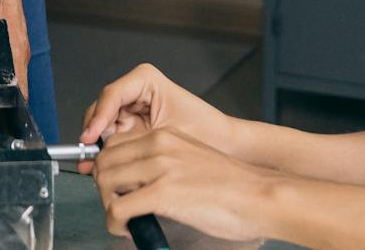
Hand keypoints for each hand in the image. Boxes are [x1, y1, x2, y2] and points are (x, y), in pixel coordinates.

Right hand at [80, 63, 230, 152]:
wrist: (226, 144)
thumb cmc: (206, 133)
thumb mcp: (165, 135)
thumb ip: (133, 141)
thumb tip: (103, 154)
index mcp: (145, 79)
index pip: (111, 95)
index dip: (97, 118)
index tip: (90, 138)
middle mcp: (136, 90)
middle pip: (102, 109)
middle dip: (94, 134)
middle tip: (90, 158)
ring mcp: (133, 107)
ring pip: (103, 124)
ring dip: (99, 146)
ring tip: (94, 167)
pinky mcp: (134, 124)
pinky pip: (114, 136)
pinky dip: (108, 151)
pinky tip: (103, 167)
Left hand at [94, 126, 277, 242]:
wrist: (260, 196)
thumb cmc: (234, 186)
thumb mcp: (191, 159)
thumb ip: (164, 163)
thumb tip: (138, 180)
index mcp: (166, 136)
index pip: (115, 145)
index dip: (108, 169)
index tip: (114, 187)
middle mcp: (159, 146)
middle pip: (105, 162)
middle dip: (104, 188)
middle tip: (117, 206)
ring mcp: (160, 168)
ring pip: (105, 182)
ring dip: (108, 205)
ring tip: (125, 219)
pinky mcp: (163, 193)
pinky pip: (117, 208)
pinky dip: (114, 223)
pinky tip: (127, 229)